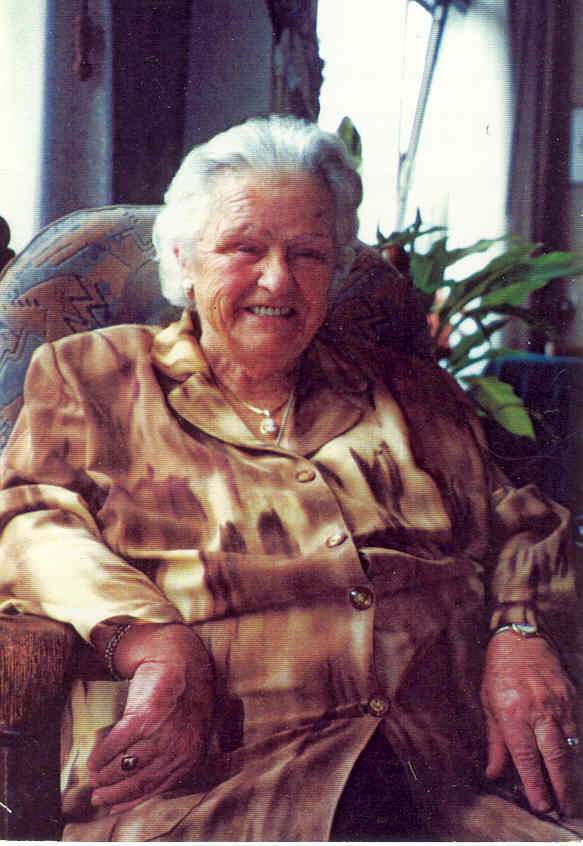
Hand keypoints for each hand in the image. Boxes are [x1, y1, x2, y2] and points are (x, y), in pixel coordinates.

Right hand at [87, 624, 213, 812]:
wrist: (180, 658)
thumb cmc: (182, 696)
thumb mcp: (187, 730)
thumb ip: (171, 755)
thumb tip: (140, 779)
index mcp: (190, 754)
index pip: (157, 786)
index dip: (131, 799)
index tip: (113, 806)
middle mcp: (178, 748)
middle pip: (140, 780)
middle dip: (115, 792)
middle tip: (97, 796)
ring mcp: (162, 733)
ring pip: (126, 765)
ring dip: (105, 775)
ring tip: (93, 776)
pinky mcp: (144, 716)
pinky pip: (116, 744)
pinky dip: (101, 755)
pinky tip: (93, 760)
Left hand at [481, 630, 579, 816]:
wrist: (520, 637)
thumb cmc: (499, 671)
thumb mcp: (487, 704)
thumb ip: (494, 742)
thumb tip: (494, 773)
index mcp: (512, 713)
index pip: (526, 757)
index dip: (535, 785)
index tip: (542, 806)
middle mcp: (538, 710)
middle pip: (555, 757)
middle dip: (561, 788)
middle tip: (564, 810)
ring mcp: (559, 704)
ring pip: (571, 747)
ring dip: (571, 774)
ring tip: (570, 796)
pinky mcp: (572, 698)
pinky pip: (578, 730)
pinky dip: (576, 750)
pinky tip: (573, 765)